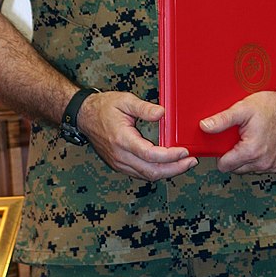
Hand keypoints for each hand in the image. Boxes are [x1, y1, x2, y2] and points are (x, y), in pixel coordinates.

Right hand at [79, 91, 197, 180]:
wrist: (84, 116)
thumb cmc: (103, 107)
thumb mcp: (125, 100)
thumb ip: (144, 108)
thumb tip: (162, 113)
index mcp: (122, 139)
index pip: (150, 155)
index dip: (170, 156)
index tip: (185, 151)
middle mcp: (120, 155)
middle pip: (152, 171)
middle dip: (175, 169)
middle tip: (191, 161)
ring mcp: (119, 163)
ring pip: (147, 176)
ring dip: (167, 172)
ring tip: (184, 163)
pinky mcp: (119, 165)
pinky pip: (141, 173)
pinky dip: (156, 171)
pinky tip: (168, 164)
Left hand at [199, 89, 275, 173]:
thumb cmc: (273, 107)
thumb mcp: (243, 109)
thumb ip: (222, 120)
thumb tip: (204, 126)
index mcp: (251, 151)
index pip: (225, 166)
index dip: (221, 155)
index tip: (224, 145)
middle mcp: (263, 163)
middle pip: (237, 169)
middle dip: (235, 156)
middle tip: (239, 139)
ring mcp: (274, 165)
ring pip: (251, 169)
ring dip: (248, 158)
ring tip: (253, 139)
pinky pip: (265, 167)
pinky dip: (262, 158)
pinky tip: (264, 143)